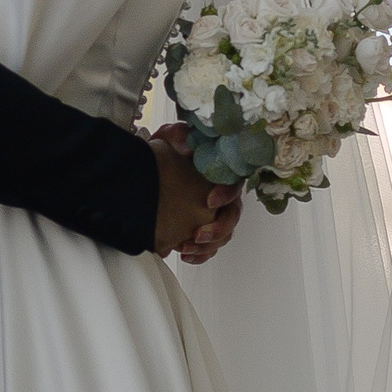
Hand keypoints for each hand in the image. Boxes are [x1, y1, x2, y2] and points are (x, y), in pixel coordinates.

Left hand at [150, 123, 242, 262]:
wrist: (157, 163)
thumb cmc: (170, 150)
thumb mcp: (171, 137)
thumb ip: (178, 136)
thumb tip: (186, 148)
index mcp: (222, 173)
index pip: (234, 184)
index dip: (226, 195)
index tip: (210, 202)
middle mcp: (223, 195)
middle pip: (232, 216)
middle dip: (217, 229)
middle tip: (197, 234)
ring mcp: (216, 214)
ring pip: (223, 235)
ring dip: (207, 245)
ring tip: (185, 248)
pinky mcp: (205, 227)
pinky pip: (210, 246)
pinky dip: (199, 254)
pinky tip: (184, 255)